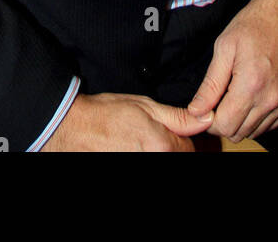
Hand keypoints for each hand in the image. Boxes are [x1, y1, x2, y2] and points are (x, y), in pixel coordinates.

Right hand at [39, 91, 213, 151]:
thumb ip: (177, 117)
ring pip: (162, 163)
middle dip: (168, 148)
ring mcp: (140, 168)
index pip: (189, 150)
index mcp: (162, 144)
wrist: (73, 128)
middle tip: (148, 137)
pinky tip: (128, 149)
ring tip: (135, 143)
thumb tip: (204, 119)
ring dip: (154, 153)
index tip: (169, 132)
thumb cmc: (106, 114)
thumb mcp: (145, 105)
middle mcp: (154, 162)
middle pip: (176, 158)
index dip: (181, 138)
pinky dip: (140, 156)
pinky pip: (146, 165)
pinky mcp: (128, 172)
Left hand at [186, 0, 277, 142]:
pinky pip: (271, 125)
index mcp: (251, 85)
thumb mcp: (224, 47)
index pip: (224, 126)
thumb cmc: (253, 25)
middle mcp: (271, 99)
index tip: (207, 105)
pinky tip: (252, 96)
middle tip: (220, 99)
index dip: (210, 119)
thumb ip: (210, 84)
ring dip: (241, 120)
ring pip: (255, 132)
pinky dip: (258, 118)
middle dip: (224, 121)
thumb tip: (196, 111)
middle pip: (239, 132)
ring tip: (236, 94)